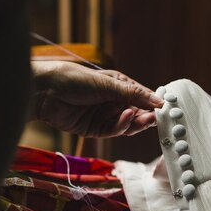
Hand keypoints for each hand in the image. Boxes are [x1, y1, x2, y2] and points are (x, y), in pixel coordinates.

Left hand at [32, 61, 163, 137]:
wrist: (44, 92)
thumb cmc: (74, 79)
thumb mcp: (107, 83)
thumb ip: (133, 94)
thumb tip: (158, 101)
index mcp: (118, 86)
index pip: (142, 96)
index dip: (153, 103)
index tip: (166, 108)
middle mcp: (113, 102)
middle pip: (137, 113)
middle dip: (146, 116)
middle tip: (157, 118)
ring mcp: (104, 116)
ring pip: (127, 124)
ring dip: (136, 122)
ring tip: (144, 118)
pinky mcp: (95, 130)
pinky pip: (113, 131)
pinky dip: (121, 126)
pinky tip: (126, 117)